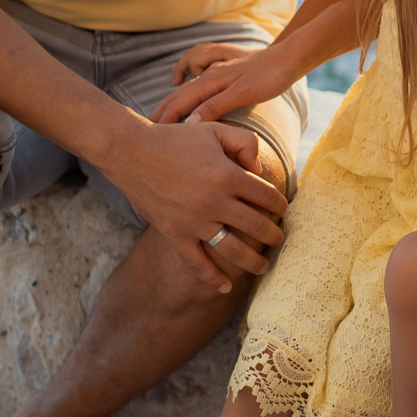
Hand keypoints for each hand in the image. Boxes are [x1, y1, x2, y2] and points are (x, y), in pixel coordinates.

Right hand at [104, 118, 289, 291]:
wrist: (132, 151)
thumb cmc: (176, 138)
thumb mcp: (216, 129)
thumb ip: (246, 142)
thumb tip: (260, 170)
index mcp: (227, 175)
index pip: (267, 196)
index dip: (280, 205)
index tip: (283, 211)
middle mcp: (214, 202)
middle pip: (256, 227)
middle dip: (274, 236)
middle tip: (280, 241)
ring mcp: (194, 221)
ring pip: (232, 250)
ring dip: (252, 261)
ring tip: (263, 267)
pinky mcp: (174, 234)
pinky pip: (196, 262)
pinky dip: (212, 278)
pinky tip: (226, 287)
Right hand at [152, 41, 296, 125]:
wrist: (287, 58)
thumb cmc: (269, 77)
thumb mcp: (243, 93)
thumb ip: (216, 106)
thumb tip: (190, 123)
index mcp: (210, 81)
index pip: (180, 102)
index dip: (165, 118)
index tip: (150, 136)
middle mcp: (208, 76)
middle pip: (178, 96)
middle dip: (162, 112)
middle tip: (145, 131)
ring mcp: (214, 75)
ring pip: (185, 92)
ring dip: (171, 105)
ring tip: (158, 120)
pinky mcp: (223, 77)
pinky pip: (196, 89)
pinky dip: (185, 98)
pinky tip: (185, 103)